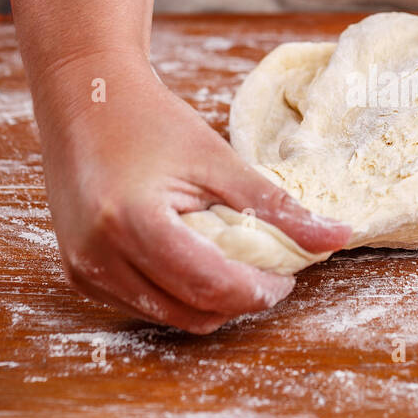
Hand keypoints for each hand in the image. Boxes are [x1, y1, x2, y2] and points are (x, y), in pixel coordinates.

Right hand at [30, 51, 350, 333]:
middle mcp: (100, 256)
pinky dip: (177, 294)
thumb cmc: (150, 121)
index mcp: (133, 221)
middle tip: (266, 269)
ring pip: (169, 317)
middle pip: (191, 312)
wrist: (85, 100)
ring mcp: (85, 270)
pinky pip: (143, 305)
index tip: (287, 273)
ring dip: (209, 301)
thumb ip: (275, 205)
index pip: (210, 286)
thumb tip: (337, 236)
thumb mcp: (218, 159)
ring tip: (232, 260)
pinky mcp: (80, 275)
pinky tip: (194, 257)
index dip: (258, 289)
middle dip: (238, 300)